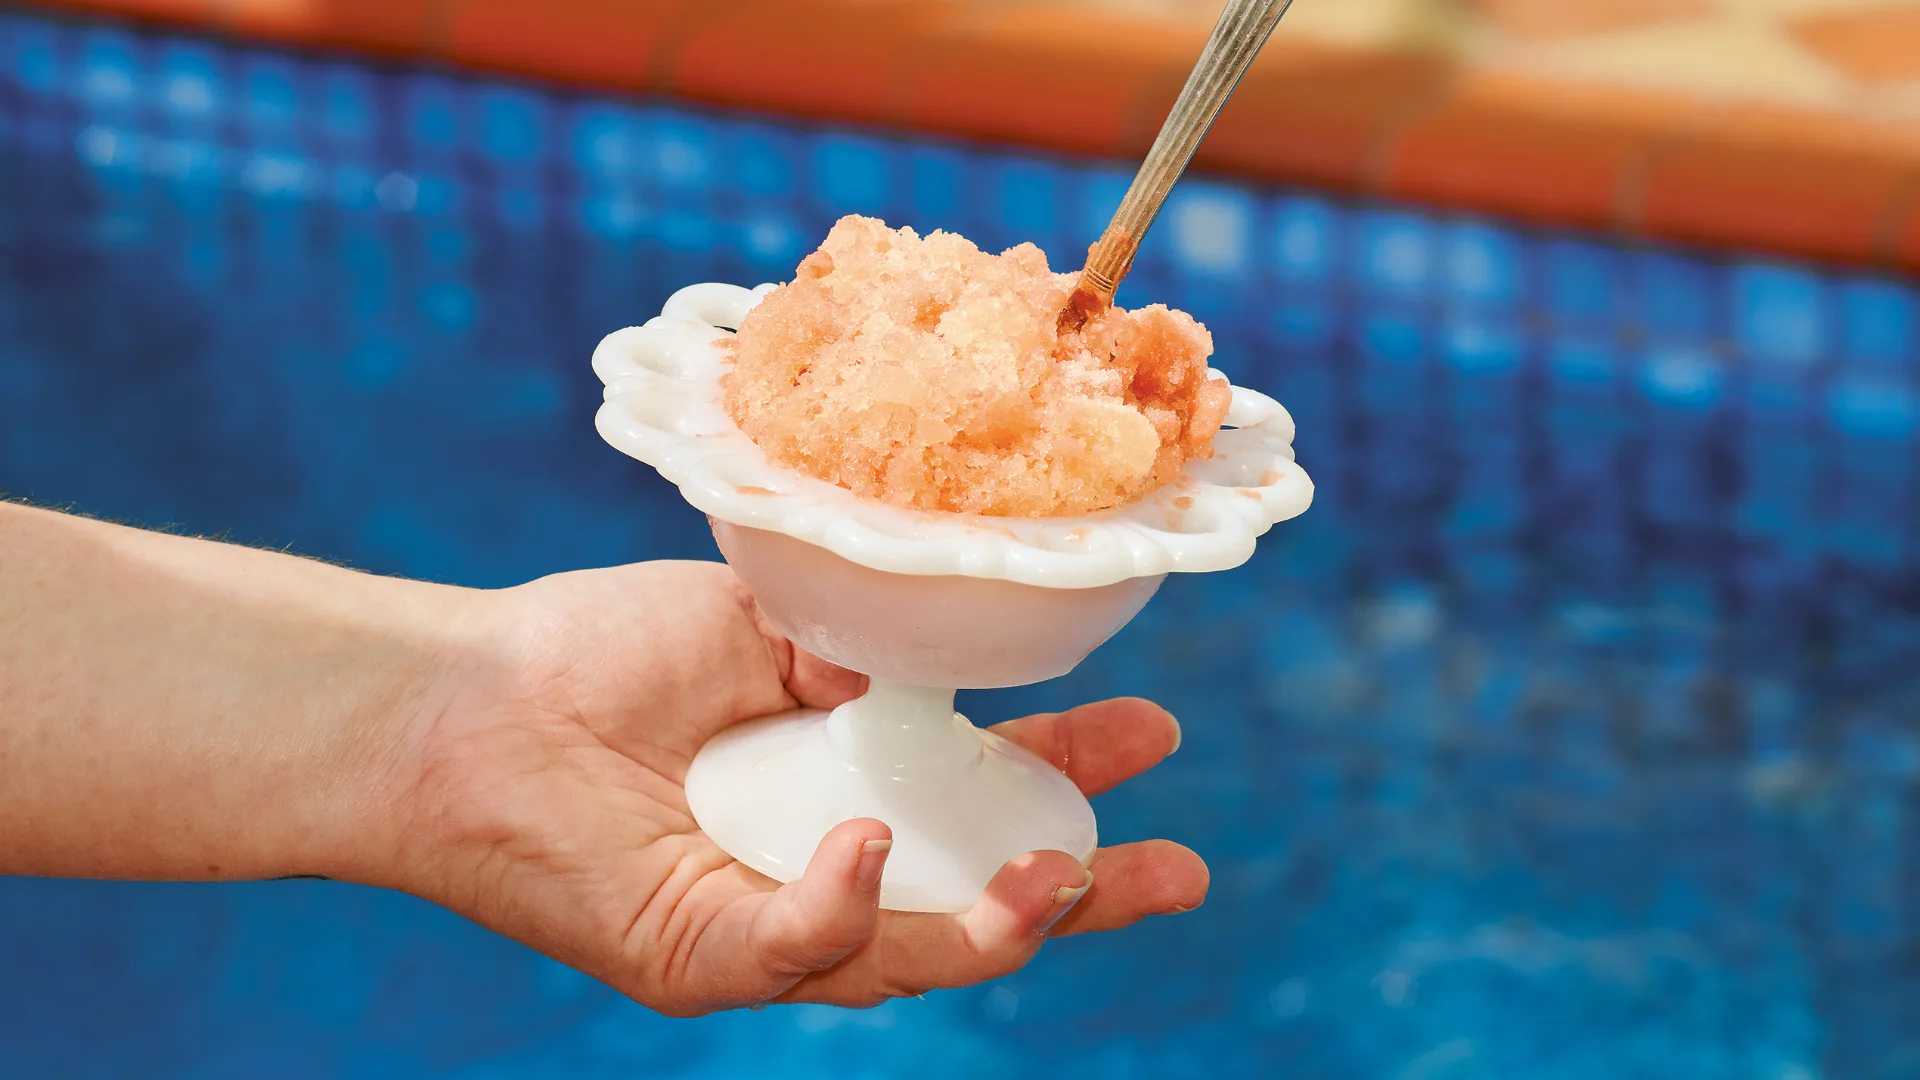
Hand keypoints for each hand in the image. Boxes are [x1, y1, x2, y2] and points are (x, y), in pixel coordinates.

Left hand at [389, 560, 1207, 1015]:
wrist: (468, 697)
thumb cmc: (604, 652)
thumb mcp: (766, 626)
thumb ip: (863, 655)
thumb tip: (951, 666)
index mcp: (845, 781)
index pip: (981, 795)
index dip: (1068, 775)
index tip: (1151, 735)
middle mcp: (819, 862)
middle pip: (974, 902)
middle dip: (1082, 895)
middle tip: (1180, 875)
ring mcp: (764, 919)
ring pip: (910, 954)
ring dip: (999, 922)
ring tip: (1063, 878)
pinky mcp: (700, 955)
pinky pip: (799, 948)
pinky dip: (842, 902)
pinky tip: (870, 843)